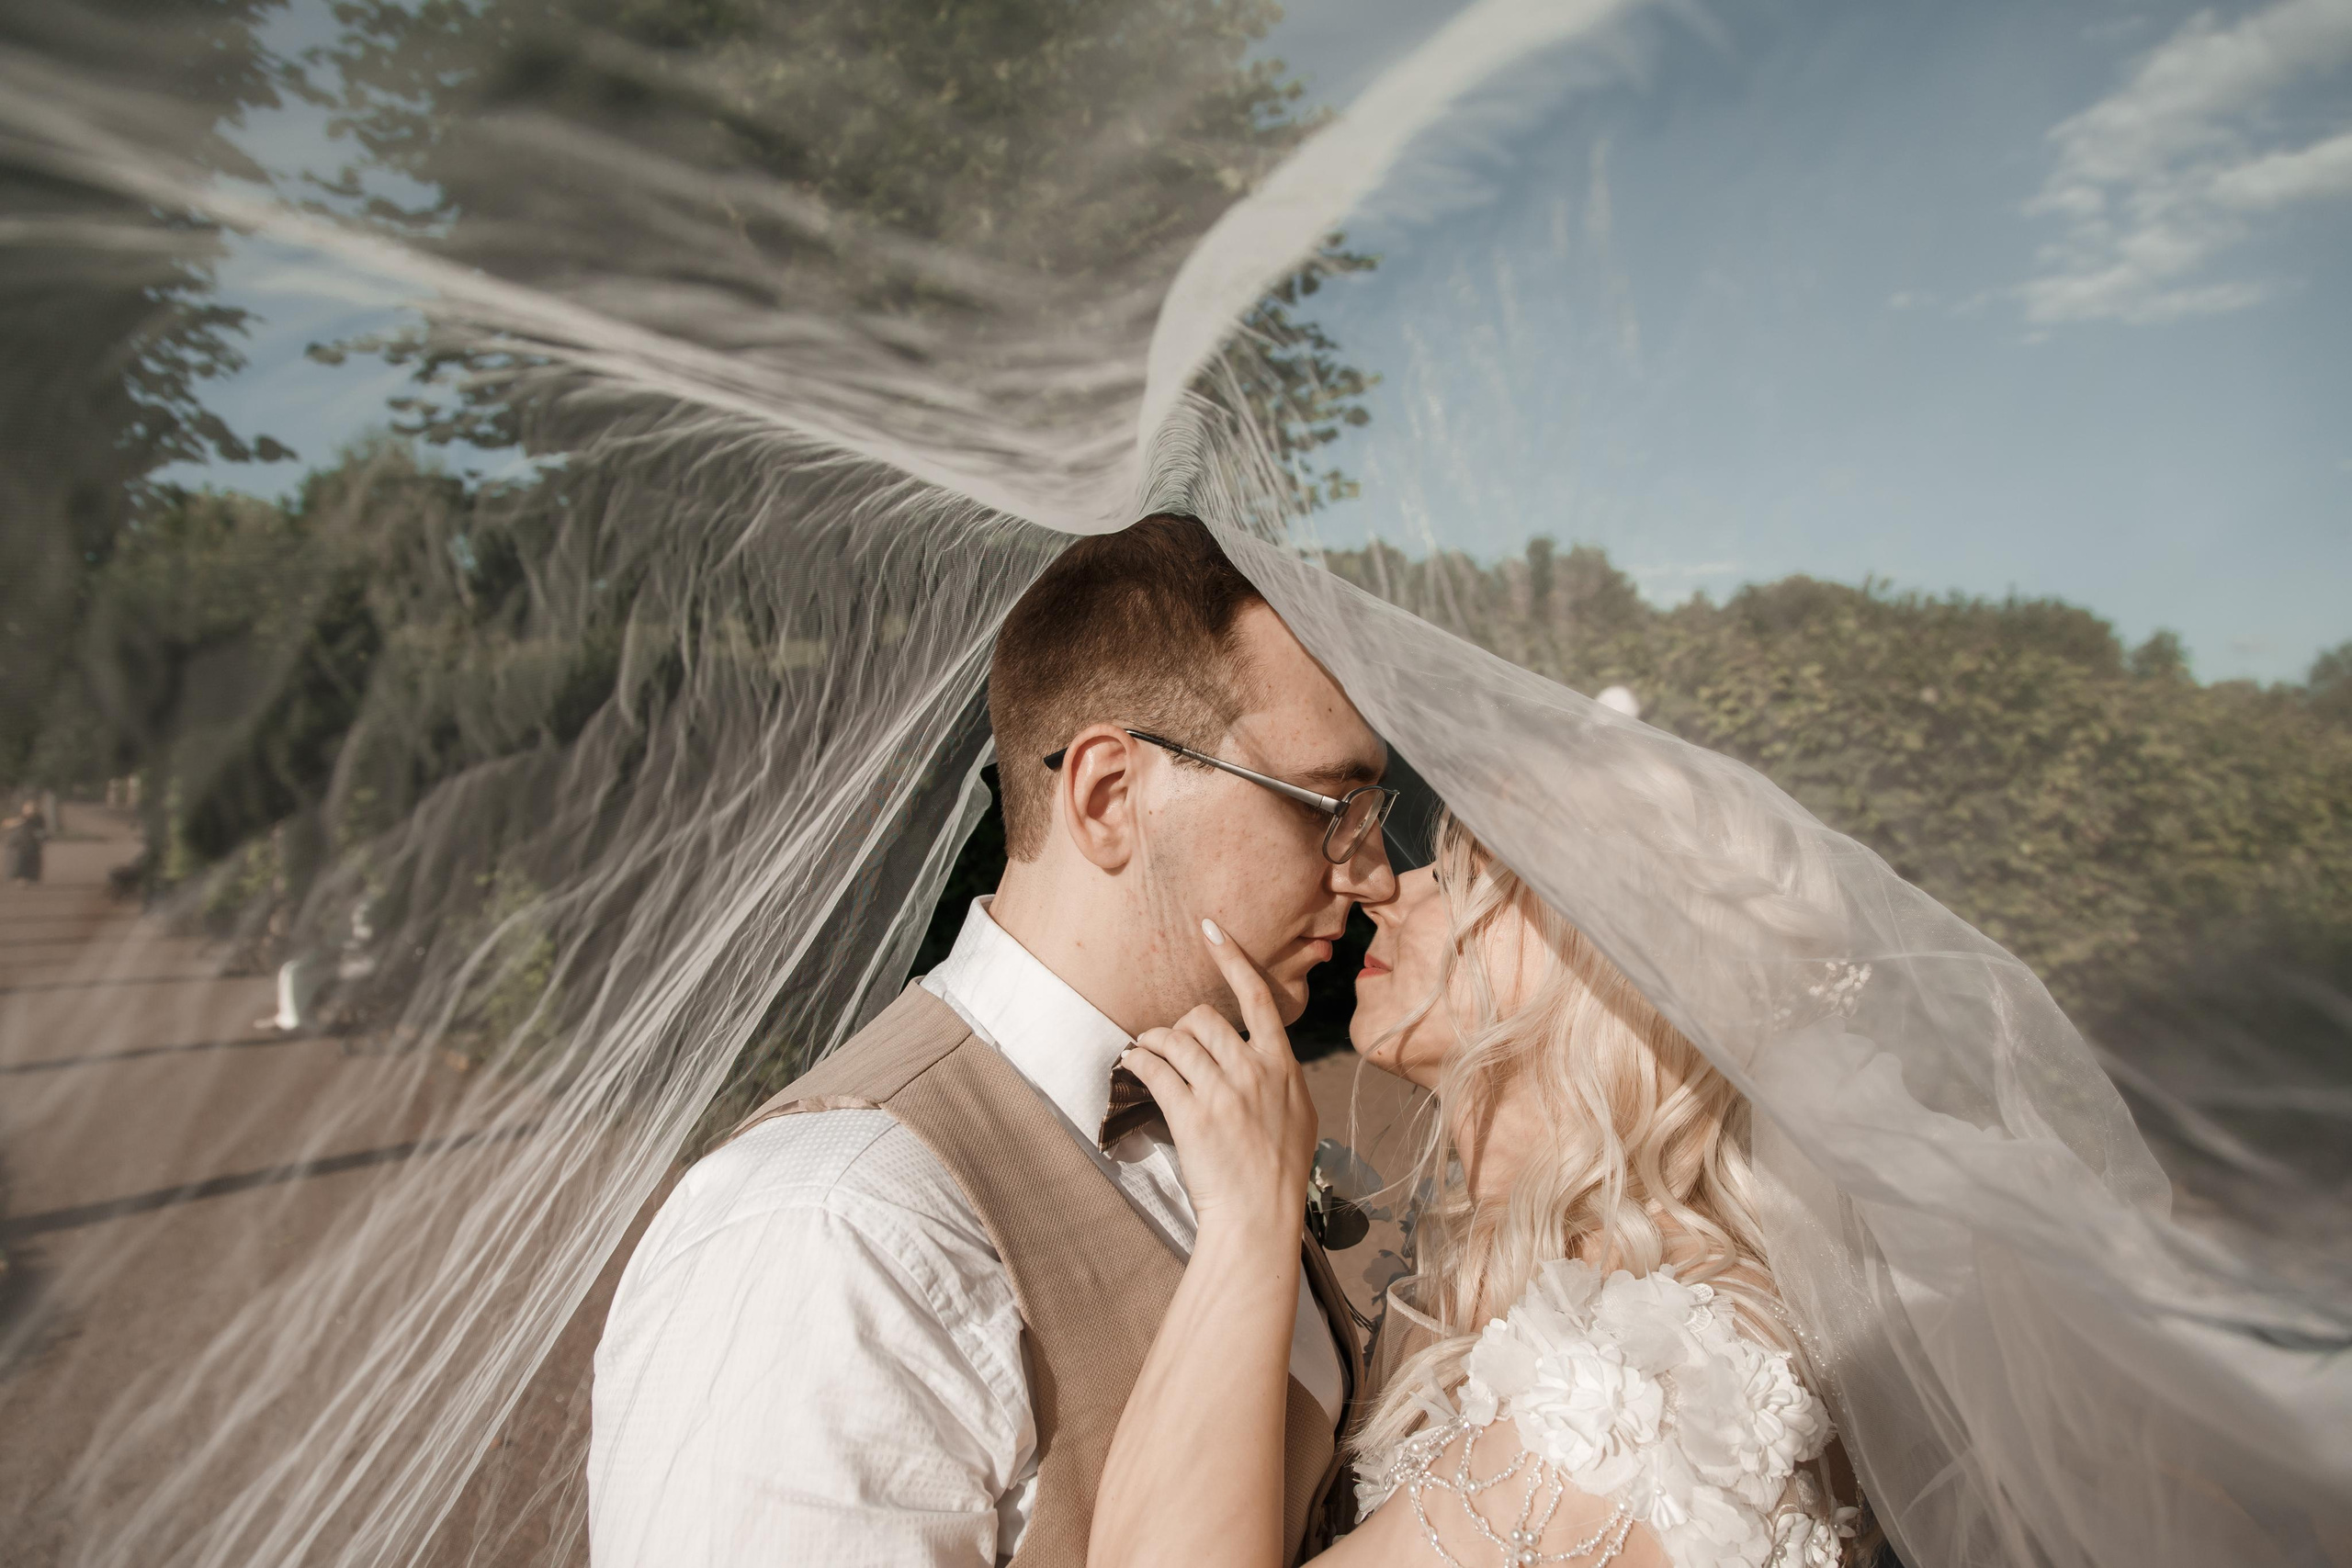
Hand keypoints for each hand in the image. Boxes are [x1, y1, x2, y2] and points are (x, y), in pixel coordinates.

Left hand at [1120, 919, 1317, 1240]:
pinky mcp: (1192, 1114)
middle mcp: (1253, 1071)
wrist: (1260, 1217)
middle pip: (1204, 1019)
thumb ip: (1278, 1078)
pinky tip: (1130, 1066)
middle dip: (1180, 1027)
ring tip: (1145, 1053)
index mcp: (1282, 1066)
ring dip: (1152, 1042)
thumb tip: (1260, 1057)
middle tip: (1168, 1044)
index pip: (1258, 997)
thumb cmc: (1280, 1173)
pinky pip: (1155, 1069)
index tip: (1210, 928)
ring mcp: (1223, 1092)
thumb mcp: (1298, 1115)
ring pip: (1175, 1040)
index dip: (1231, 958)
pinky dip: (1137, 1062)